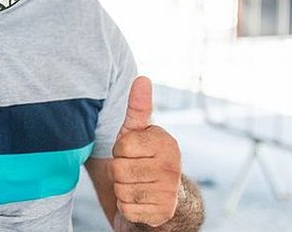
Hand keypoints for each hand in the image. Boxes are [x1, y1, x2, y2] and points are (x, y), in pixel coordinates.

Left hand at [110, 76, 181, 227]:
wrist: (161, 199)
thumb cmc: (142, 159)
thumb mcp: (137, 132)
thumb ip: (137, 107)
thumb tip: (142, 78)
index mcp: (166, 142)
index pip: (122, 146)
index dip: (119, 150)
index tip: (132, 152)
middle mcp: (172, 166)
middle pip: (118, 169)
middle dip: (118, 171)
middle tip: (132, 171)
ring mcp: (169, 192)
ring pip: (121, 190)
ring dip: (121, 189)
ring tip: (136, 185)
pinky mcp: (162, 214)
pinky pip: (126, 209)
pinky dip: (127, 208)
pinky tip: (140, 202)